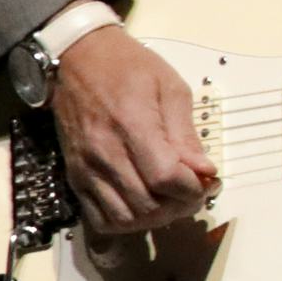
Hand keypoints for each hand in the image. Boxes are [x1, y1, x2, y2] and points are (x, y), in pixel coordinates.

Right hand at [49, 26, 214, 233]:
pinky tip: (144, 206)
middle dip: (180, 205)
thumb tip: (205, 171)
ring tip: (172, 200)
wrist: (78, 59)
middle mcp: (104, 153)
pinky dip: (126, 221)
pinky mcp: (74, 176)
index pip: (165, 177)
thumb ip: (186, 135)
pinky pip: (99, 218)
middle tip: (195, 191)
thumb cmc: (128, 67)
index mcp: (132, 125)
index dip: (192, 188)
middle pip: (147, 204)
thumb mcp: (170, 88)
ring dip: (155, 218)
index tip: (206, 181)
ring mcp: (86, 168)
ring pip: (124, 218)